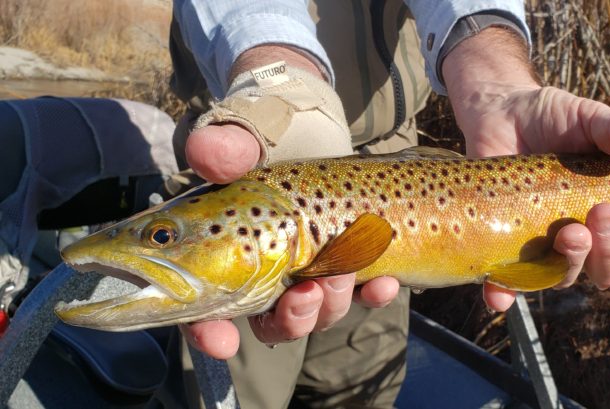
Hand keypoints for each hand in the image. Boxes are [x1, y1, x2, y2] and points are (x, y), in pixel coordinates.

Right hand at [180, 46, 399, 359]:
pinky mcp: (345, 257)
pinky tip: (386, 283)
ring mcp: (306, 264)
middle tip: (307, 293)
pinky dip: (372, 295)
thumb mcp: (241, 128)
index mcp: (221, 245)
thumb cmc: (261, 123)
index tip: (223, 342)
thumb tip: (205, 153)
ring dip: (331, 304)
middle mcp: (262, 264)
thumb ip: (223, 144)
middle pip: (269, 319)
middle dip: (291, 319)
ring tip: (345, 272)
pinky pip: (359, 291)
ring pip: (317, 310)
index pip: (202, 303)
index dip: (206, 329)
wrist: (309, 114)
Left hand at [442, 27, 609, 309]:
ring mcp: (546, 241)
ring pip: (568, 276)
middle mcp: (587, 233)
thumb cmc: (553, 118)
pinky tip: (498, 296)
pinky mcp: (506, 244)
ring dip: (574, 261)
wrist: (499, 110)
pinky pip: (508, 280)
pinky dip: (505, 292)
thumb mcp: (591, 120)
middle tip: (602, 212)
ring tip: (569, 231)